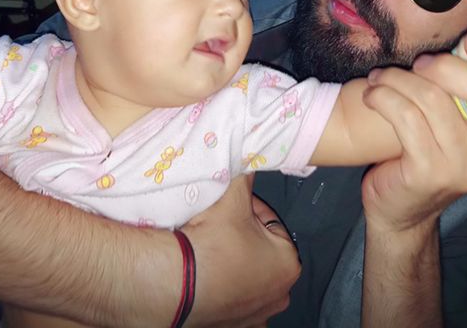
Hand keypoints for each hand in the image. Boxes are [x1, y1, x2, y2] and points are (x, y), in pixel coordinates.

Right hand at [182, 174, 299, 326]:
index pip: (270, 223)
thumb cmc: (211, 246)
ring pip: (248, 274)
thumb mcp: (233, 198)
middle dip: (244, 235)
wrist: (177, 283)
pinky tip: (210, 274)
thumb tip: (250, 156)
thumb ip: (245, 175)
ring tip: (213, 246)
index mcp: (289, 263)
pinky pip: (235, 298)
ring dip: (235, 261)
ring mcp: (257, 315)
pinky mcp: (235, 326)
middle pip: (261, 250)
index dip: (249, 209)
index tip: (232, 206)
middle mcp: (279, 294)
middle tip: (222, 225)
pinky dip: (226, 287)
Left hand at [360, 32, 466, 232]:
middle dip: (449, 66)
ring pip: (435, 100)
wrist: (400, 208)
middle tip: (418, 63)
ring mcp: (465, 169)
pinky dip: (383, 97)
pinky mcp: (429, 174)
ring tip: (380, 77)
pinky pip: (405, 117)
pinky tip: (372, 94)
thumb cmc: (424, 151)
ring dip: (399, 79)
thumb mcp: (453, 115)